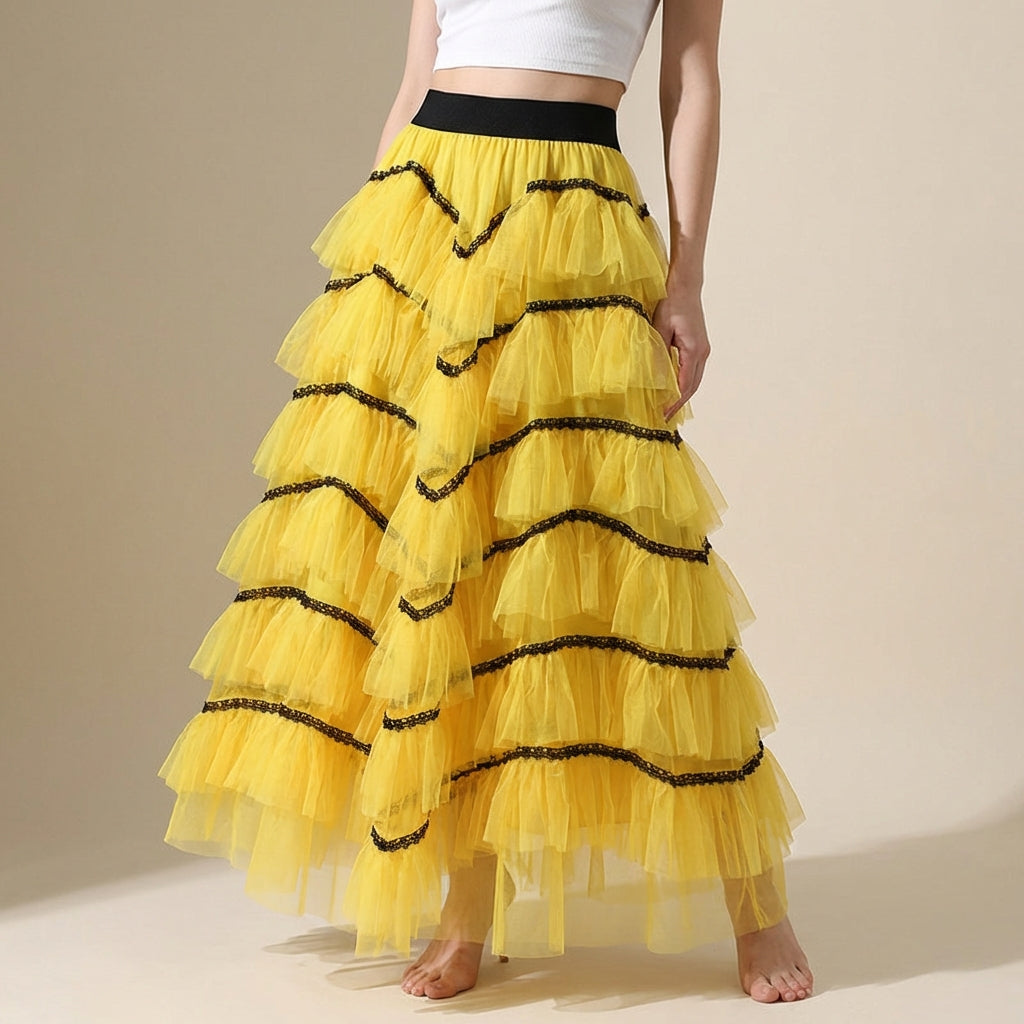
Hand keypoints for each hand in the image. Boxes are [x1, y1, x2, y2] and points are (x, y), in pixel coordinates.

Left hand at [652, 279, 711, 420]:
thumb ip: (657, 351)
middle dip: (679, 404)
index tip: (663, 414)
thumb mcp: (659, 328)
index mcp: (693, 350)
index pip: (684, 384)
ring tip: (670, 408)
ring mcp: (703, 350)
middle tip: (665, 417)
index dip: (674, 402)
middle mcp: (702, 352)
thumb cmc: (671, 304)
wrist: (686, 287)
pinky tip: (675, 389)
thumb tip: (653, 375)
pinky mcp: (700, 346)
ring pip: (695, 380)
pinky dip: (685, 383)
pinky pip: (693, 371)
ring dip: (684, 395)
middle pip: (693, 386)